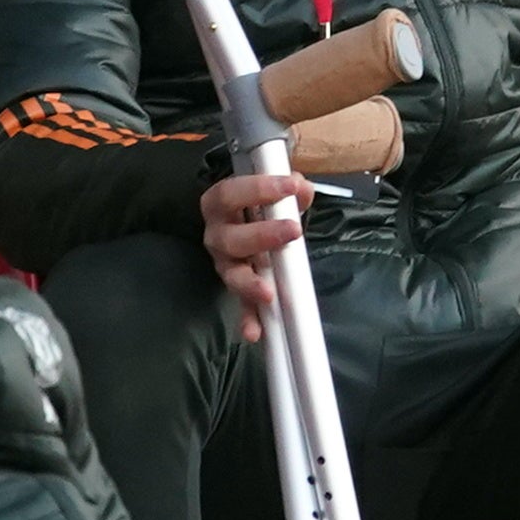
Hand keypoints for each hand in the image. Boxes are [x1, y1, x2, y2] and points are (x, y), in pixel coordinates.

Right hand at [200, 172, 313, 342]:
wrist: (248, 223)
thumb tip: (303, 190)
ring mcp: (225, 264)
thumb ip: (291, 190)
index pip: (231, 193)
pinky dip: (248, 319)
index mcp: (219, 204)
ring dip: (250, 284)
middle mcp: (216, 235)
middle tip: (293, 230)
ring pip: (232, 275)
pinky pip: (241, 305)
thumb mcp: (274, 192)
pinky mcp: (238, 288)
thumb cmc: (259, 203)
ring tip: (268, 293)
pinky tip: (254, 333)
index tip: (291, 186)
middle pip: (230, 238)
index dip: (258, 188)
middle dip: (261, 234)